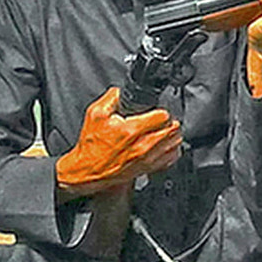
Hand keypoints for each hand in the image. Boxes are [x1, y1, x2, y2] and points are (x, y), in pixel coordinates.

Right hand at [55, 87, 182, 199]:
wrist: (86, 171)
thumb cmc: (90, 145)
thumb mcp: (95, 114)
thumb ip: (111, 98)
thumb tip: (122, 90)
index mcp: (131, 130)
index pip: (163, 116)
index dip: (161, 111)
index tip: (156, 111)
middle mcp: (142, 146)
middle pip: (173, 129)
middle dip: (169, 121)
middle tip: (161, 120)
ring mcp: (147, 159)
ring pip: (175, 143)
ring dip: (172, 135)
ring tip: (164, 131)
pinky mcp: (148, 169)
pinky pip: (171, 158)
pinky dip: (172, 150)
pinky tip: (165, 145)